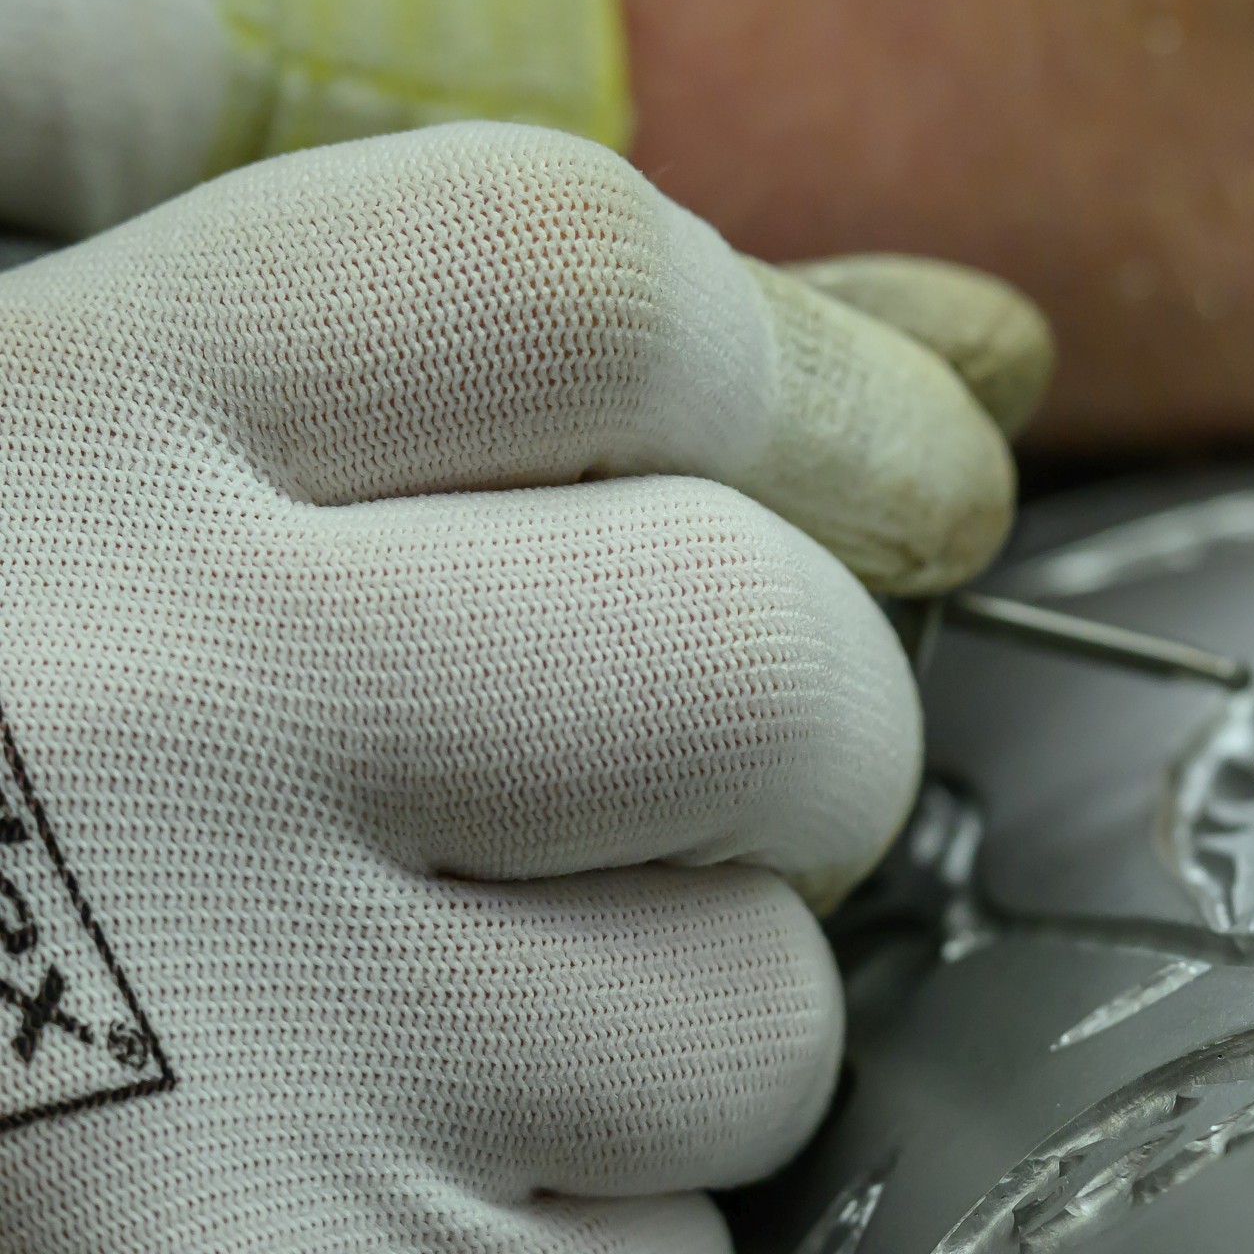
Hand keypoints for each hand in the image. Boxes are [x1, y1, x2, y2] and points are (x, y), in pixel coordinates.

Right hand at [0, 121, 1042, 1250]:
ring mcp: (187, 1081)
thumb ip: (504, 347)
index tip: (820, 452)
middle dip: (794, 731)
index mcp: (28, 440)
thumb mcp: (124, 438)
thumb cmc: (0, 721)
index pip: (577, 279)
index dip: (776, 368)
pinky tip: (395, 1179)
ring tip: (446, 1014)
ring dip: (689, 1013)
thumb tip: (971, 350)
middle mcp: (98, 736)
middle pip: (758, 657)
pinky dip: (597, 1225)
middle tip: (639, 774)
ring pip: (754, 1008)